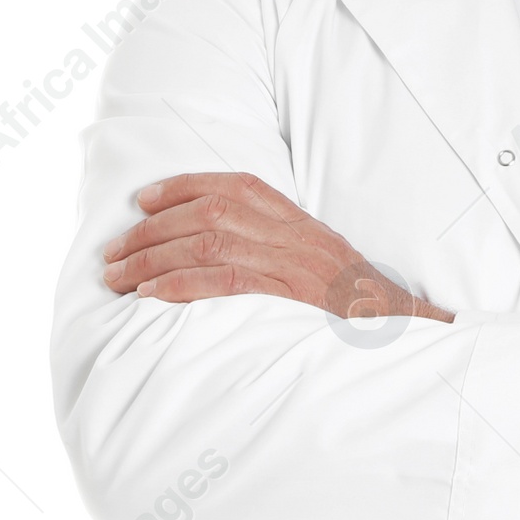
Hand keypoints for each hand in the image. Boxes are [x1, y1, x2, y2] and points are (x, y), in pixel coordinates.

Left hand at [101, 172, 452, 322]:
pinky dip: (180, 284)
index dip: (185, 186)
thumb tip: (226, 259)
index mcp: (300, 223)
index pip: (236, 186)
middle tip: (113, 252)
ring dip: (152, 258)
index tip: (145, 199)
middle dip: (151, 229)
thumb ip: (281, 255)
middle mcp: (296, 234)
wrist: (406, 333)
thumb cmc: (360, 312)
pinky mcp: (291, 295)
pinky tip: (150, 296)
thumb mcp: (323, 268)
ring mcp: (295, 263)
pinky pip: (225, 280)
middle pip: (210, 212)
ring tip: (116, 278)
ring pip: (207, 242)